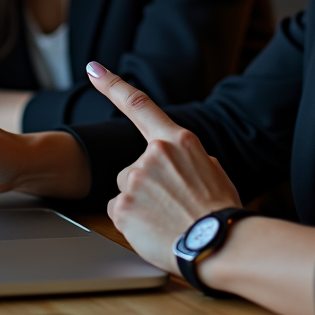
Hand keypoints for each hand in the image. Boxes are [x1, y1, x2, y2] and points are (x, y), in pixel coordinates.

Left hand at [84, 62, 240, 273]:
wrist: (221, 244)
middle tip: (172, 206)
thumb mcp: (210, 170)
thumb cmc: (220, 212)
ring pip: (126, 191)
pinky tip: (155, 230)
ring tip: (168, 220)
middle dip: (145, 187)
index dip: (112, 84)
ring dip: (140, 205)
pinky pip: (119, 213)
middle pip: (132, 168)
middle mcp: (153, 154)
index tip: (93, 70)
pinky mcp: (123, 207)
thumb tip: (173, 164)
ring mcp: (136, 179)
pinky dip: (132, 223)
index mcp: (177, 140)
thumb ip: (184, 158)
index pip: (139, 105)